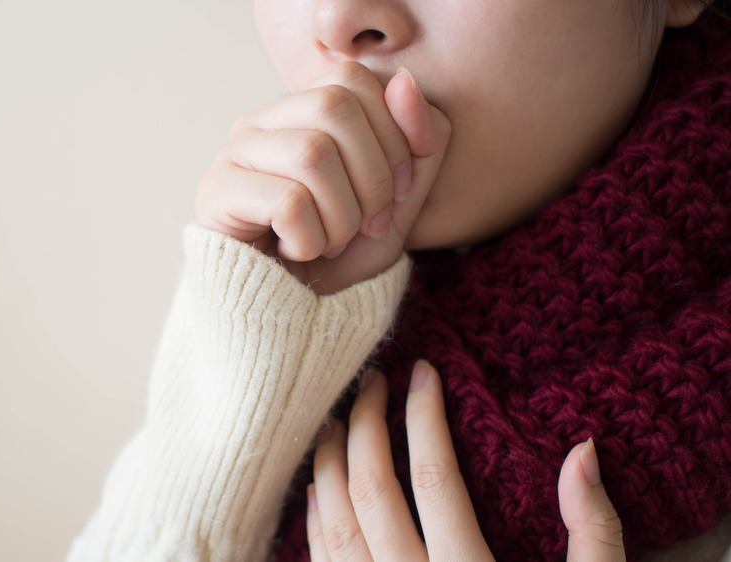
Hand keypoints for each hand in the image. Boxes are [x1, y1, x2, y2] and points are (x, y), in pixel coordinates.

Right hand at [195, 62, 450, 294]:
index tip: (395, 194)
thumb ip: (419, 141)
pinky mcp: (215, 195)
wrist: (291, 321)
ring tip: (329, 243)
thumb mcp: (401, 200)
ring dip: (341, 216)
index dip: (393, 135)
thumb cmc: (340, 258)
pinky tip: (295, 253)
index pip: (354, 79)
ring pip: (311, 153)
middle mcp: (261, 122)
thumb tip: (405, 83)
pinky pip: (287, 202)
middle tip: (365, 225)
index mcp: (301, 111)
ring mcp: (233, 155)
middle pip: (335, 107)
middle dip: (372, 178)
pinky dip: (310, 240)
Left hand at [306, 361, 624, 560]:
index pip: (433, 479)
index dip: (423, 417)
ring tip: (332, 420)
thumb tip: (583, 451)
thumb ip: (594, 533)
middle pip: (370, 492)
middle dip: (364, 426)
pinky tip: (318, 490)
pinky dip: (314, 520)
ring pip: (331, 526)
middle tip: (369, 381)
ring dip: (327, 465)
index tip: (422, 372)